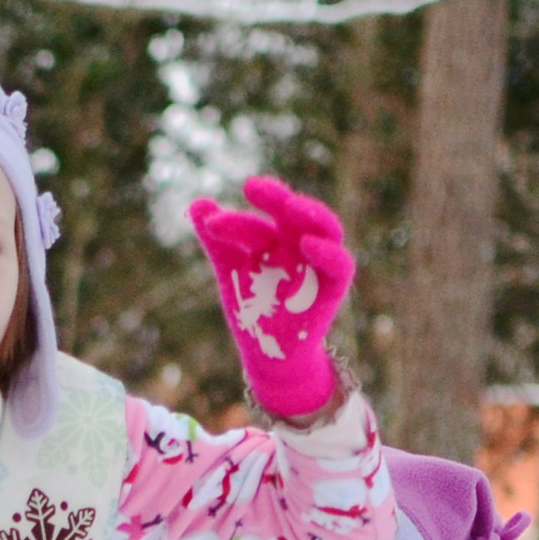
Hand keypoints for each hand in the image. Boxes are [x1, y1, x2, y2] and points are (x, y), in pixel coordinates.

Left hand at [189, 176, 354, 422]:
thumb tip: (197, 202)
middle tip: (253, 186)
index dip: (238, 219)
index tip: (210, 219)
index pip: (260, 220)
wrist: (267, 353)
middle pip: (296, 213)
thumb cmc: (253, 308)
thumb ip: (217, 240)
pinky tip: (308, 244)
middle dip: (277, 198)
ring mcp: (318, 265)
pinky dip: (329, 252)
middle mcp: (300, 246)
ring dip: (312, 214)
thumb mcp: (230, 271)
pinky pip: (341, 265)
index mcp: (276, 239)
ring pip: (327, 229)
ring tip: (289, 205)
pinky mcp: (333, 288)